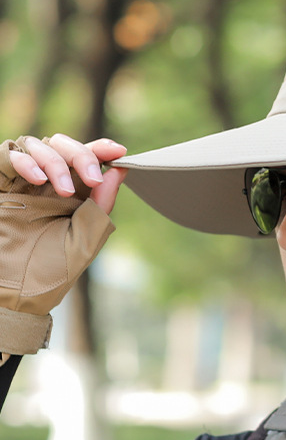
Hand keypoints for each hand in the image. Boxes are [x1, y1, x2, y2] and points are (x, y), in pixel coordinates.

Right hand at [0, 134, 125, 354]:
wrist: (16, 294)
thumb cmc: (52, 273)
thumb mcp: (85, 241)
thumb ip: (101, 207)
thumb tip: (119, 172)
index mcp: (75, 197)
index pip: (88, 161)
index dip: (102, 149)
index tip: (118, 150)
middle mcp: (49, 186)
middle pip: (63, 145)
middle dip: (80, 154)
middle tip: (91, 177)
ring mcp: (22, 184)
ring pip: (37, 145)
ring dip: (55, 161)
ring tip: (65, 190)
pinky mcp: (1, 186)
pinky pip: (7, 155)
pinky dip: (24, 160)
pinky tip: (37, 179)